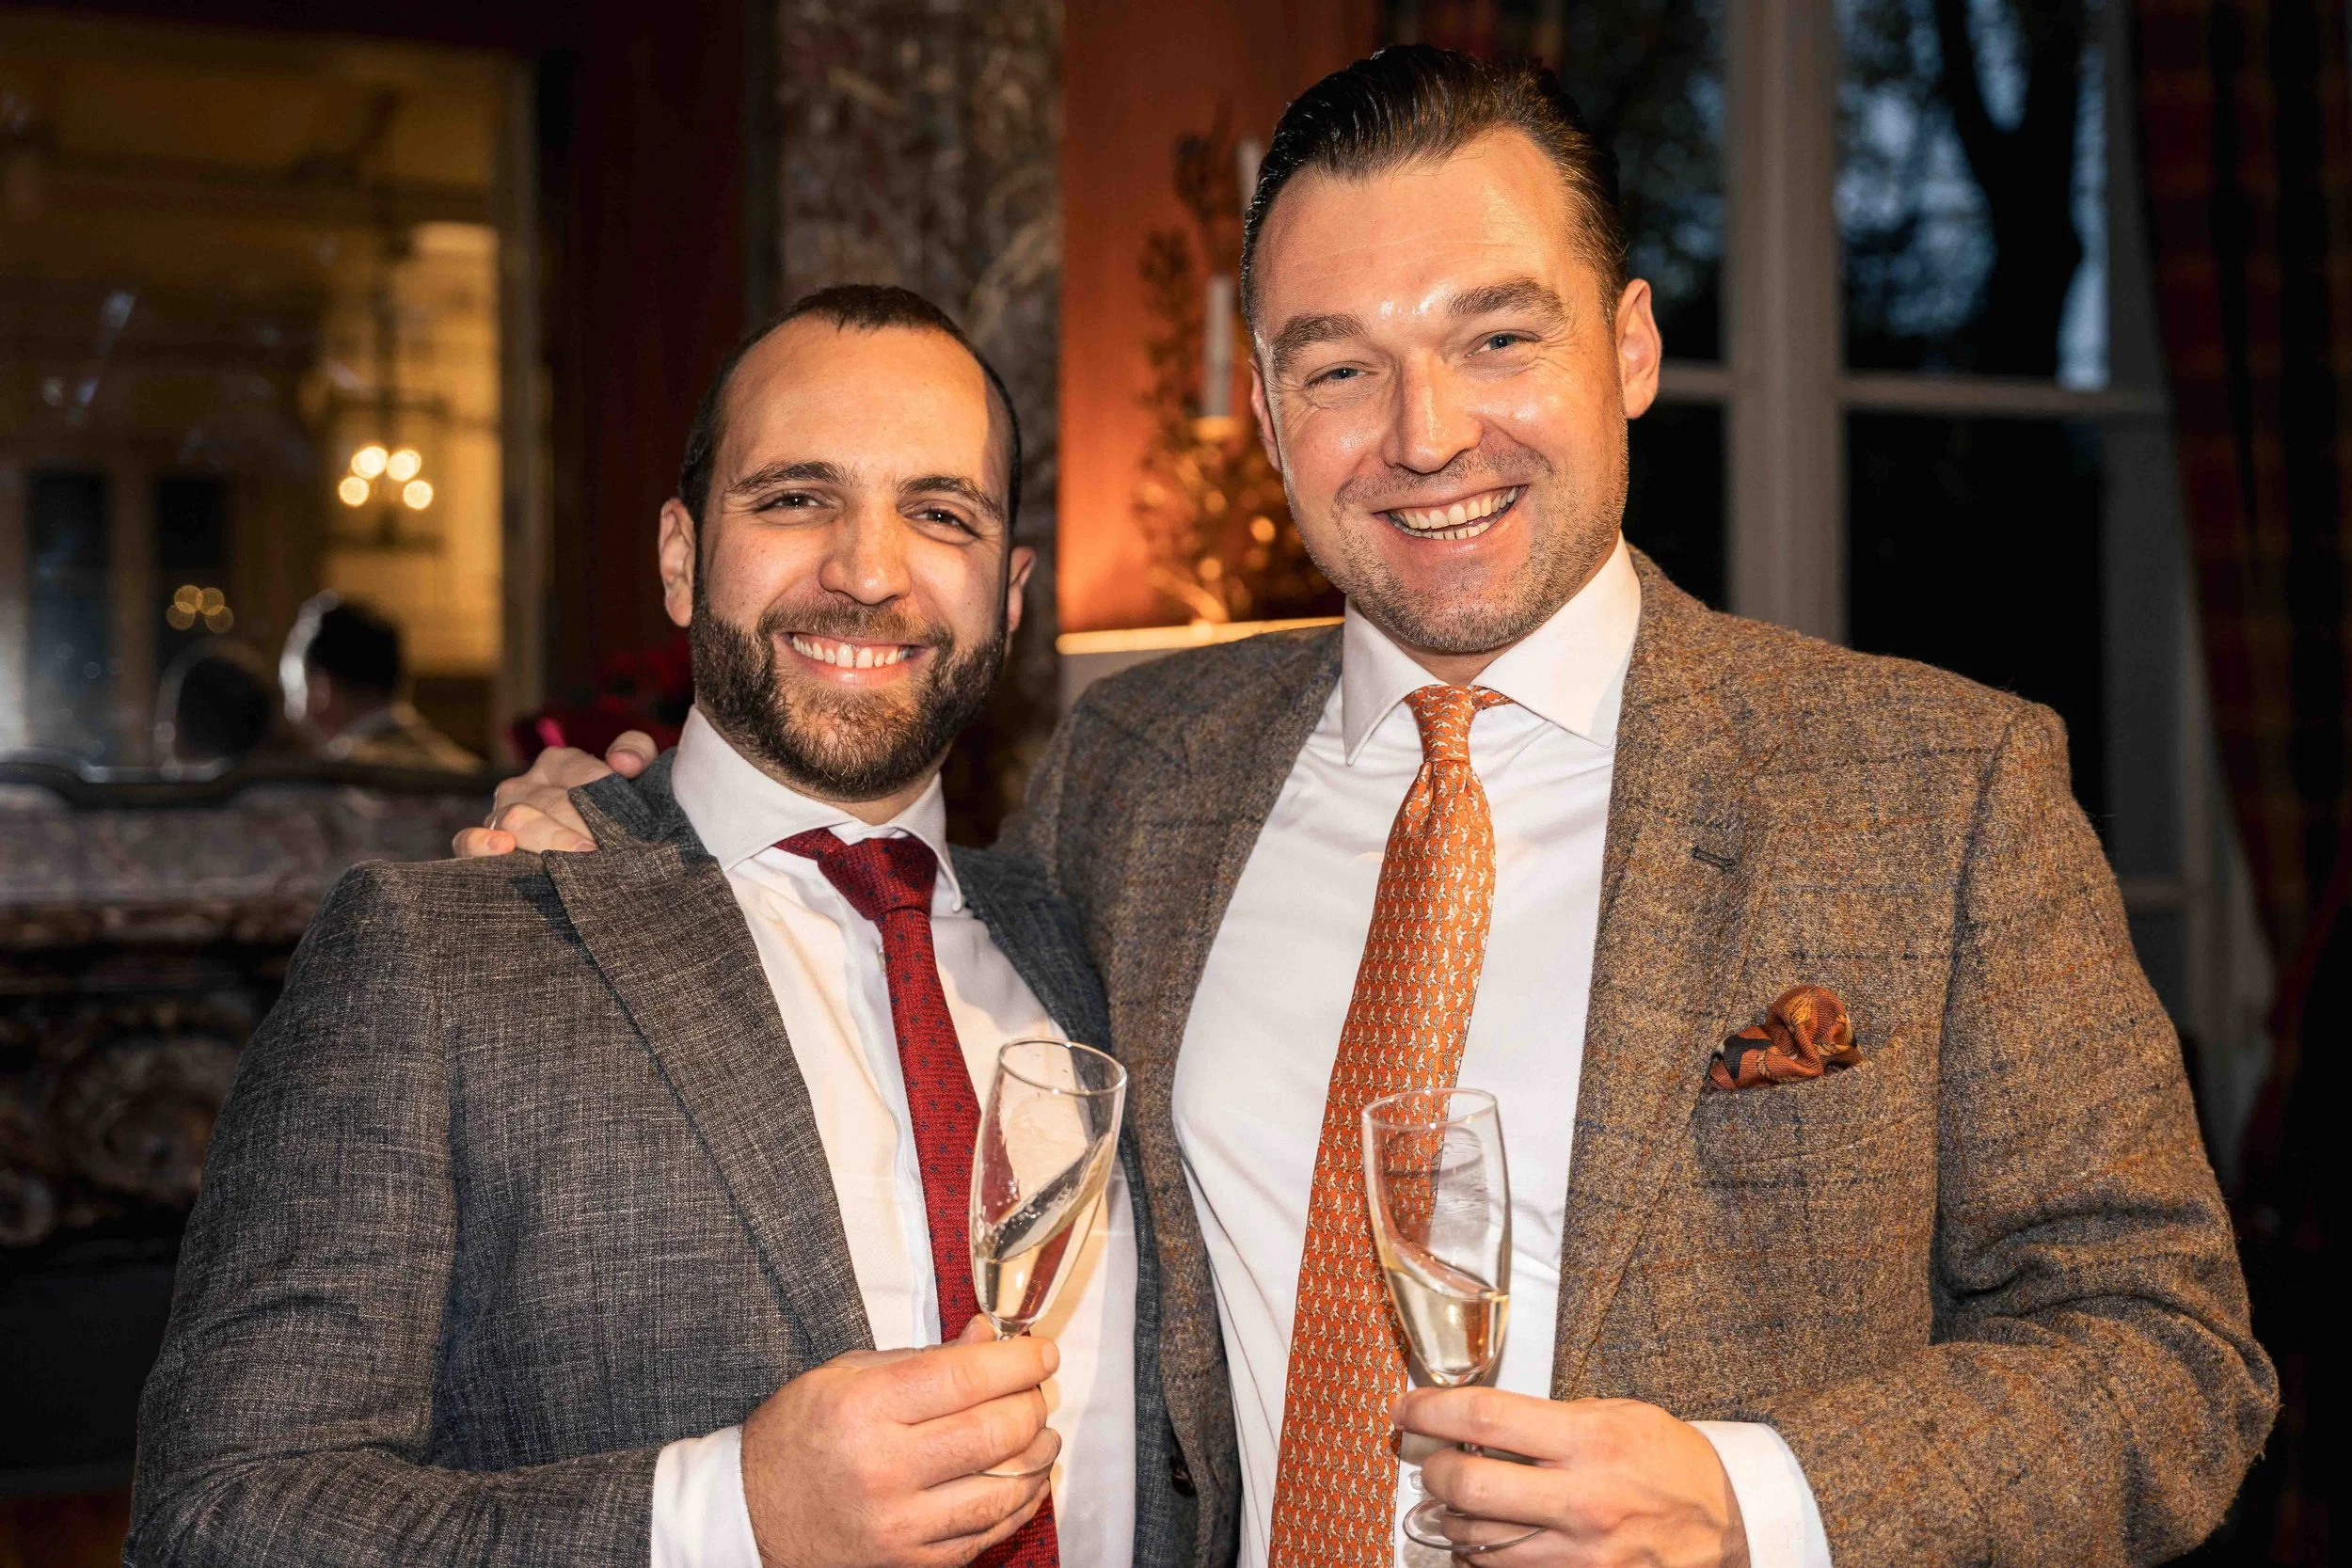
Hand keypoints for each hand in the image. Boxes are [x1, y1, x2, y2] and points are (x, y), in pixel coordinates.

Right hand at [451, 731, 654, 855]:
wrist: (598, 855)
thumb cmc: (615, 813)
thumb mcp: (634, 776)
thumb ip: (636, 753)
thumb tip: (623, 762)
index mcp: (557, 763)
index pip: (578, 770)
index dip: (603, 792)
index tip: (628, 819)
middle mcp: (523, 785)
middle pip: (553, 802)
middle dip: (586, 827)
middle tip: (613, 852)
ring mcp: (499, 815)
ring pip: (519, 821)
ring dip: (553, 841)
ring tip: (584, 859)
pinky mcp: (479, 846)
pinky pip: (468, 842)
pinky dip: (481, 844)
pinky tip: (504, 849)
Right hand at [745, 1317, 1060, 1567]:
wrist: (752, 1513)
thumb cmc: (800, 1434)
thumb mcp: (848, 1374)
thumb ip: (925, 1356)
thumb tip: (988, 1338)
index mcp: (865, 1408)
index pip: (966, 1377)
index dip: (1018, 1362)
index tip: (1041, 1353)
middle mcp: (883, 1468)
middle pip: (995, 1431)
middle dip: (1033, 1404)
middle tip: (1037, 1390)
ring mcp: (899, 1523)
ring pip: (1003, 1487)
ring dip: (1037, 1454)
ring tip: (1040, 1433)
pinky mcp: (910, 1561)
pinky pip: (987, 1532)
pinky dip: (1018, 1502)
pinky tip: (1022, 1478)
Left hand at [1394, 1389, 1748, 1567]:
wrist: (1731, 1525)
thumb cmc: (1673, 1463)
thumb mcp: (1619, 1417)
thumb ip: (1553, 1419)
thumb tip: (1483, 1421)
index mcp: (1590, 1440)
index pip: (1486, 1417)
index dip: (1432, 1410)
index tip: (1407, 1409)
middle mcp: (1581, 1498)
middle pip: (1469, 1484)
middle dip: (1432, 1470)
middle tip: (1428, 1461)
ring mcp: (1582, 1552)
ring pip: (1477, 1540)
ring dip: (1451, 1518)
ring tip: (1452, 1501)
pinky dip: (1482, 1557)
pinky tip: (1482, 1540)